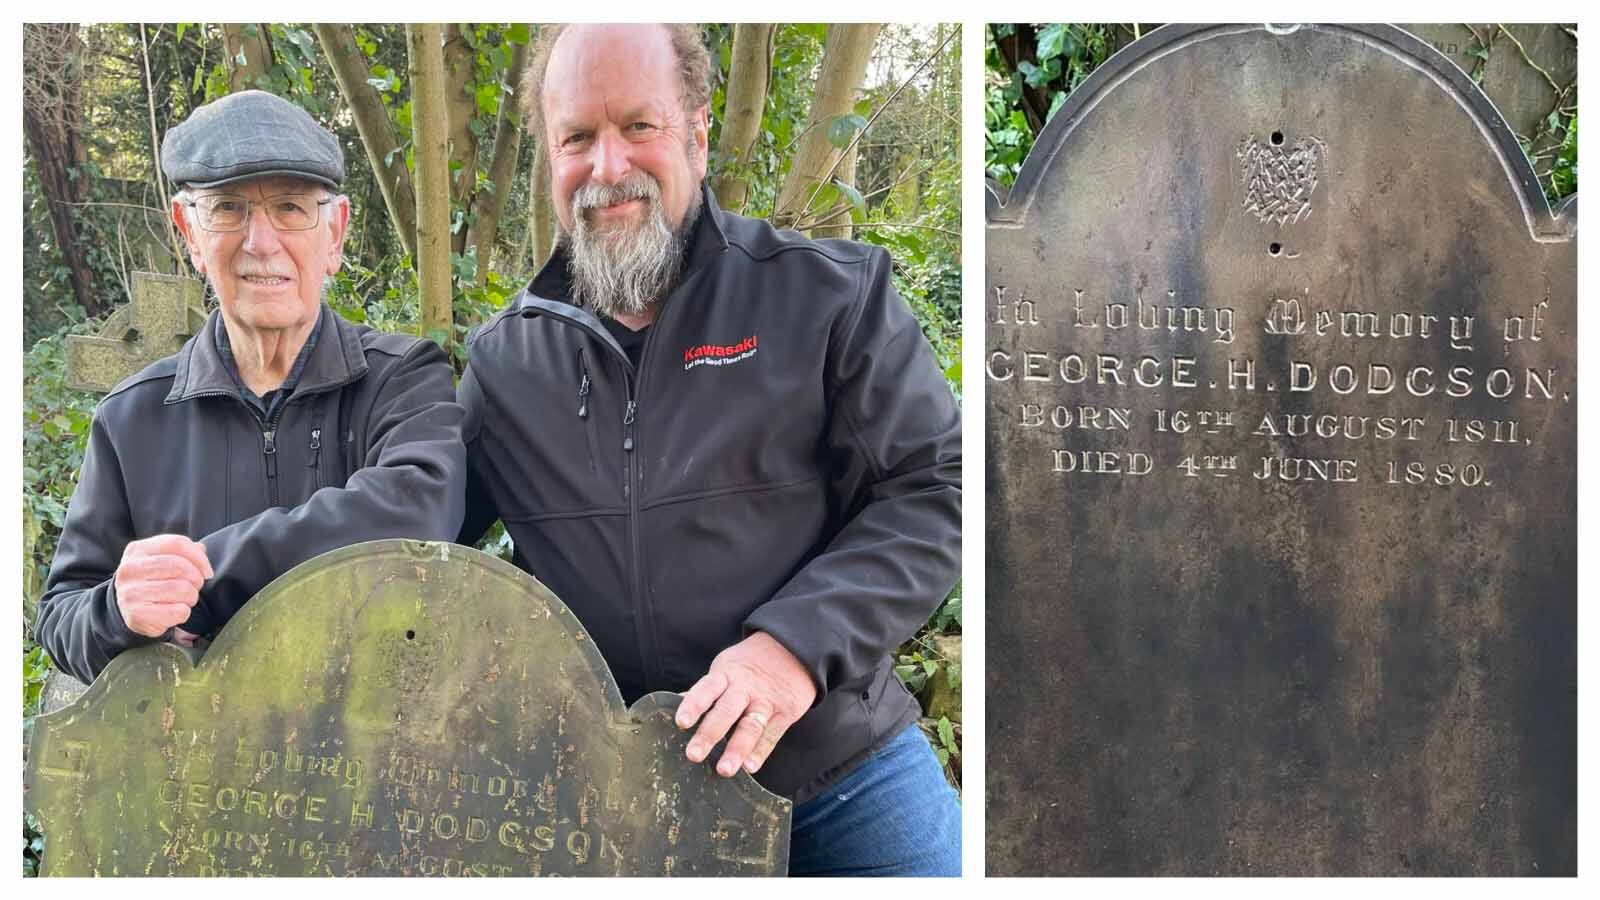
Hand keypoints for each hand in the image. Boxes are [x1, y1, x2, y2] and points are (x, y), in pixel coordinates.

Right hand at [113, 535, 211, 638]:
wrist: (132, 612)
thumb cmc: (154, 582)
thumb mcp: (164, 561)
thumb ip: (183, 552)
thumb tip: (201, 549)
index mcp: (137, 550)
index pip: (177, 543)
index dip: (199, 558)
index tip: (207, 572)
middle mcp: (129, 569)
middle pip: (179, 566)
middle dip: (196, 578)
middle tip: (195, 587)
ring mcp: (130, 593)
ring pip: (180, 589)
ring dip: (191, 596)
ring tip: (185, 599)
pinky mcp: (136, 615)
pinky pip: (177, 611)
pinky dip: (184, 613)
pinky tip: (175, 612)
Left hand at [676, 631, 816, 776]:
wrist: (795, 649)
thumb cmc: (751, 663)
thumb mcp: (726, 667)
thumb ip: (706, 689)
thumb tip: (675, 702)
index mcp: (726, 675)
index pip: (707, 689)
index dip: (694, 705)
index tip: (681, 722)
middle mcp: (746, 688)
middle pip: (726, 711)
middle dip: (710, 733)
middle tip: (694, 755)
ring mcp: (767, 700)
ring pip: (750, 726)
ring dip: (737, 749)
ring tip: (724, 770)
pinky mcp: (786, 712)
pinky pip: (772, 735)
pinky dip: (761, 751)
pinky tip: (750, 766)